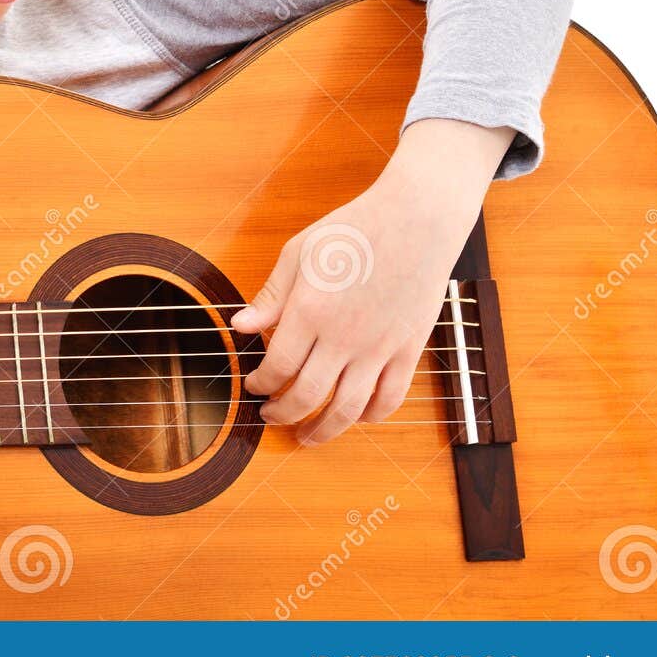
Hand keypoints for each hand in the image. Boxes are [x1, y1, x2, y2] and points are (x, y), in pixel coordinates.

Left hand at [229, 119, 514, 444]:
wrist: (416, 219)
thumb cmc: (354, 230)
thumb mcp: (299, 253)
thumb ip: (271, 296)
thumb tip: (240, 327)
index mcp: (310, 312)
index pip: (277, 367)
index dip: (260, 384)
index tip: (253, 385)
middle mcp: (344, 337)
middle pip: (307, 396)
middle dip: (282, 413)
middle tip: (269, 416)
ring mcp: (380, 346)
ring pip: (348, 408)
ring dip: (323, 430)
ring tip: (306, 437)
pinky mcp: (409, 348)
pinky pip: (390, 396)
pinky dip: (370, 415)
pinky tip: (355, 417)